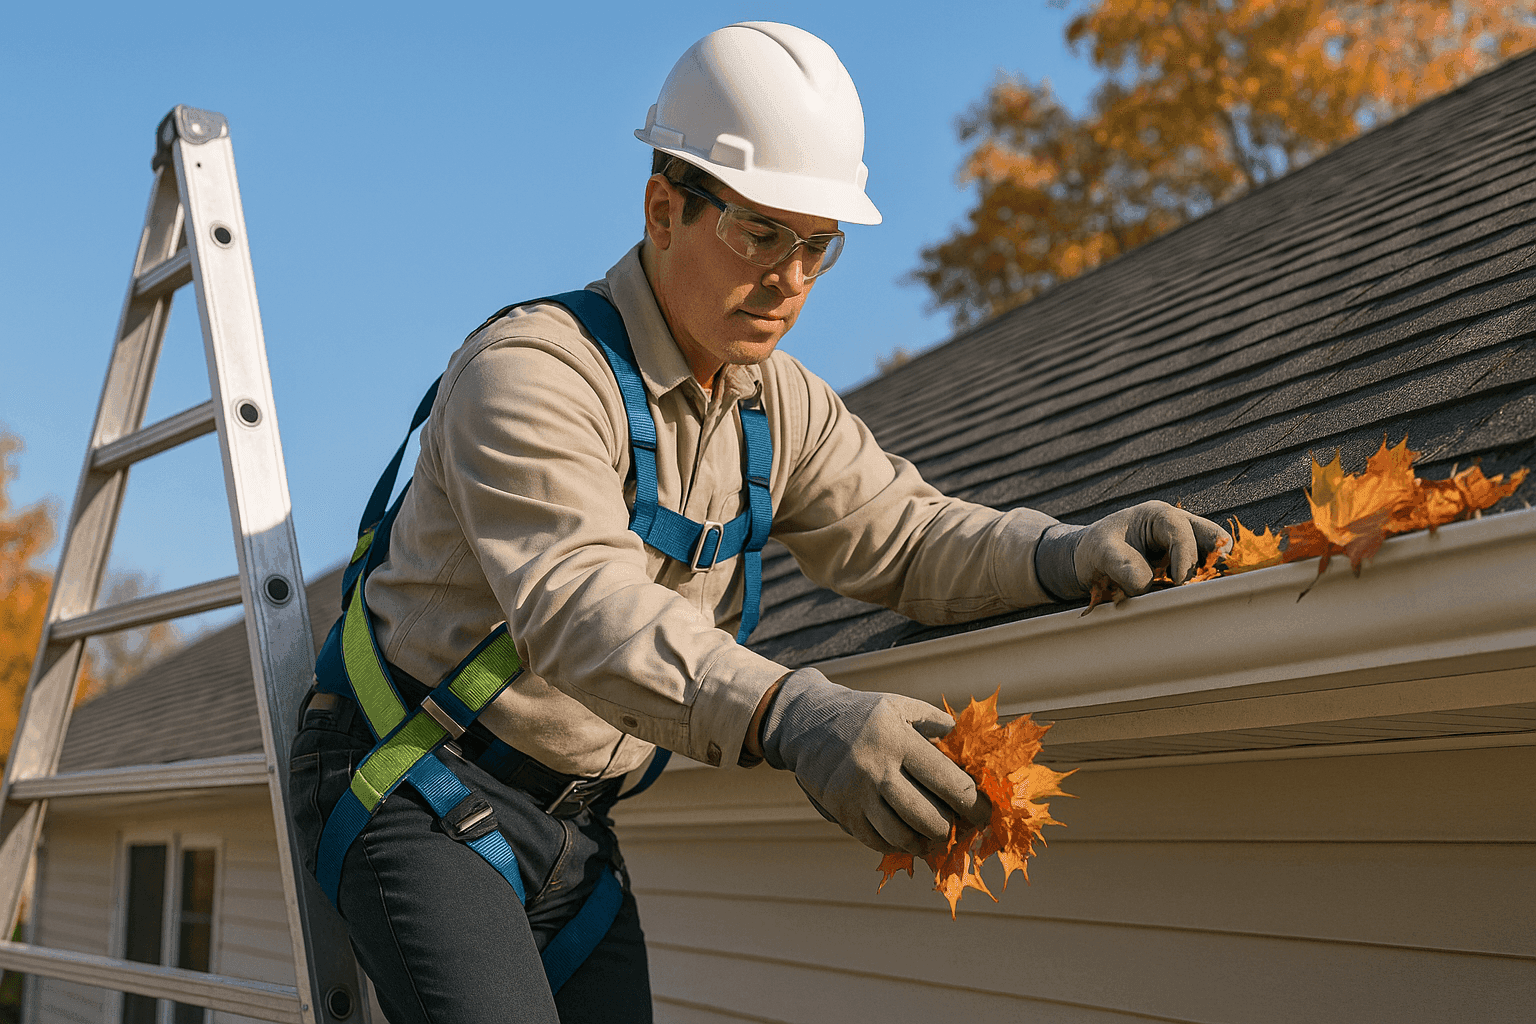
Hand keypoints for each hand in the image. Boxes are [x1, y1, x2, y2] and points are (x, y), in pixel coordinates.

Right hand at [758, 669, 986, 854]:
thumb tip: (968, 743)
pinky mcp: (841, 811)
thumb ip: (935, 722)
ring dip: (926, 843)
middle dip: (950, 829)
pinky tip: (908, 838)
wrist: (805, 723)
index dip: (974, 804)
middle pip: (927, 817)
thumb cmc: (861, 714)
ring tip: (935, 837)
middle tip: (959, 828)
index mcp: (897, 740)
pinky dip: (897, 845)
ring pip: (902, 836)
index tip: (985, 814)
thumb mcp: (898, 705)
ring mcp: (855, 794)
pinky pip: (876, 841)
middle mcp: (875, 768)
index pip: (947, 782)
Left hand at [1034, 500, 1230, 599]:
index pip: (1180, 530)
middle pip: (1209, 536)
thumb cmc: (1095, 550)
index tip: (1178, 581)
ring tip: (1194, 593)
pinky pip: (1199, 574)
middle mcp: (1175, 528)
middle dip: (1210, 559)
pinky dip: (1197, 585)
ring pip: (1209, 556)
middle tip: (1201, 584)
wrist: (1088, 562)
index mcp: (1156, 515)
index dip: (1184, 555)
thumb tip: (1145, 584)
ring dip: (1205, 574)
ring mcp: (1181, 548)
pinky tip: (1188, 598)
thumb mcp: (1100, 553)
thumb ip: (1120, 566)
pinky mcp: (1181, 568)